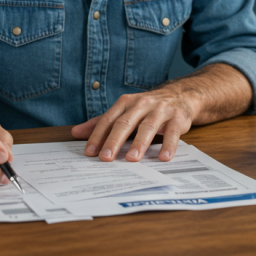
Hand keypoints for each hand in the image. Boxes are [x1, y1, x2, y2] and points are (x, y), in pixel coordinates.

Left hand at [70, 88, 195, 162]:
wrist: (180, 96)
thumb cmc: (147, 107)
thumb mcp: (124, 111)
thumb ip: (102, 123)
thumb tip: (76, 133)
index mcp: (126, 102)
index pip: (108, 120)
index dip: (98, 135)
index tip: (90, 152)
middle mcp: (142, 104)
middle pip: (125, 123)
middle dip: (114, 141)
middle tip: (106, 158)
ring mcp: (160, 110)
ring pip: (147, 127)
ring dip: (139, 143)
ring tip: (132, 159)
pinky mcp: (177, 118)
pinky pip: (172, 133)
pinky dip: (168, 145)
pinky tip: (163, 157)